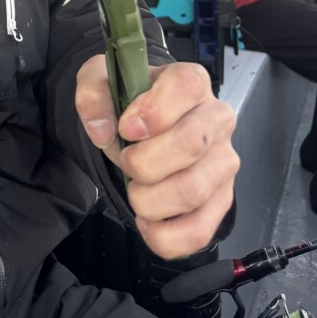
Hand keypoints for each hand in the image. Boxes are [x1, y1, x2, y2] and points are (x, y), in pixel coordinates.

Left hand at [75, 56, 238, 259]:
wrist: (138, 128)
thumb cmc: (128, 102)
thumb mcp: (101, 81)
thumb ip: (93, 94)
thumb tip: (101, 129)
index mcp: (191, 82)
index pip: (186, 86)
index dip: (153, 110)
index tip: (125, 128)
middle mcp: (216, 118)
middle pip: (190, 143)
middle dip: (143, 162)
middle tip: (125, 161)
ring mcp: (223, 161)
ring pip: (193, 190)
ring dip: (149, 199)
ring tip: (134, 190)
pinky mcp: (221, 199)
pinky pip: (201, 230)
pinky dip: (165, 236)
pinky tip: (146, 222)